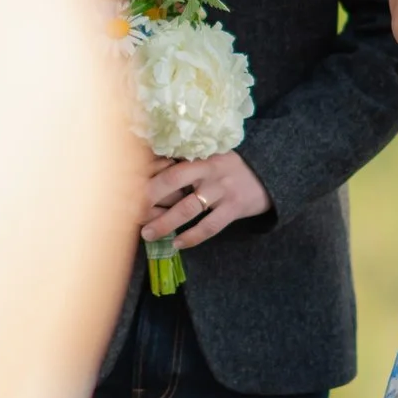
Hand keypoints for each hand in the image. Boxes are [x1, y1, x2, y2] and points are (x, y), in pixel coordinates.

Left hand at [140, 150, 269, 251]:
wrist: (273, 172)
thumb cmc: (232, 166)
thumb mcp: (211, 156)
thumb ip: (187, 163)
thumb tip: (151, 170)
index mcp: (200, 153)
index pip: (167, 162)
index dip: (145, 175)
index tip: (124, 187)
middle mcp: (209, 169)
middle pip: (172, 181)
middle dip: (147, 198)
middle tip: (128, 211)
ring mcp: (222, 189)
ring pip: (188, 209)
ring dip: (165, 223)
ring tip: (147, 234)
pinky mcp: (235, 207)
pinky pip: (209, 226)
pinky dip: (192, 237)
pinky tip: (177, 243)